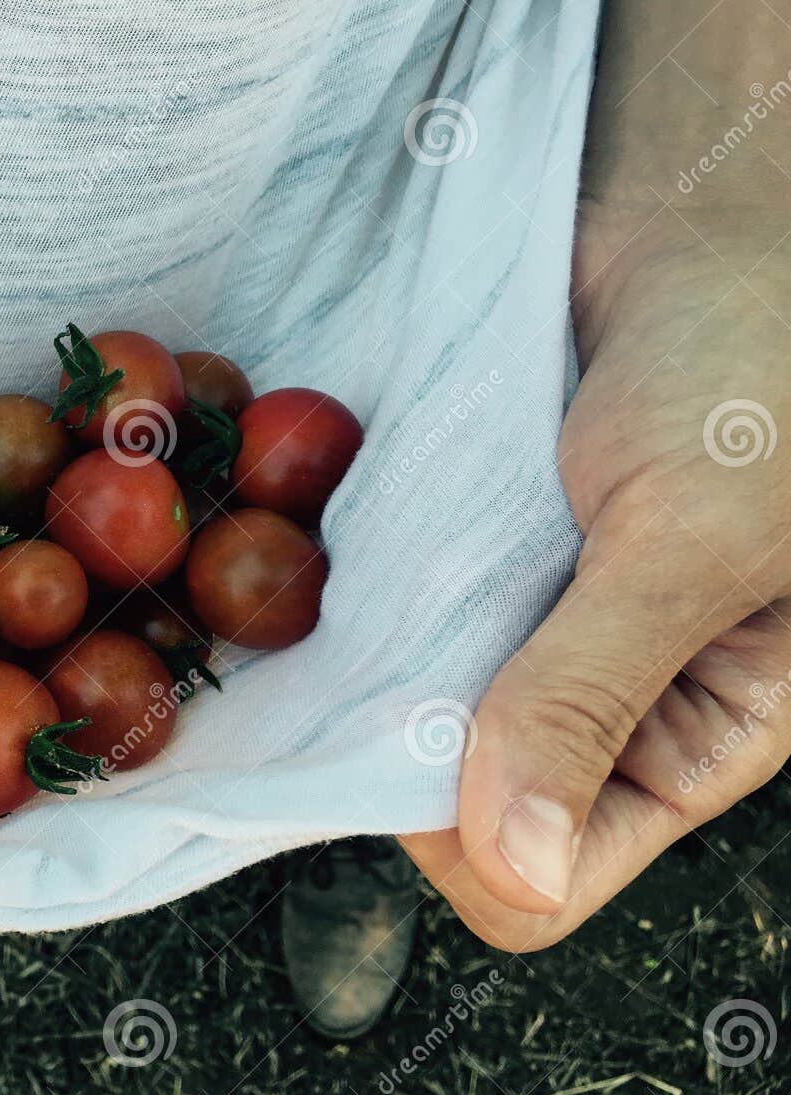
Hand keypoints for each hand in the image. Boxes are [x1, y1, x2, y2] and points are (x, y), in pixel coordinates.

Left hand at [401, 196, 790, 948]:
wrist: (696, 209)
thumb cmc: (752, 363)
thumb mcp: (696, 539)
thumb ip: (594, 698)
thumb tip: (520, 870)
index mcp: (701, 737)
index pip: (544, 879)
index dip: (464, 836)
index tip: (417, 727)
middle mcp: (607, 704)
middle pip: (456, 806)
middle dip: (399, 744)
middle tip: (378, 637)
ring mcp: (528, 628)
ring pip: (407, 713)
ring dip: (370, 663)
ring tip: (374, 574)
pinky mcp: (472, 557)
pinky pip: (386, 618)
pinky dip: (359, 593)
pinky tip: (349, 539)